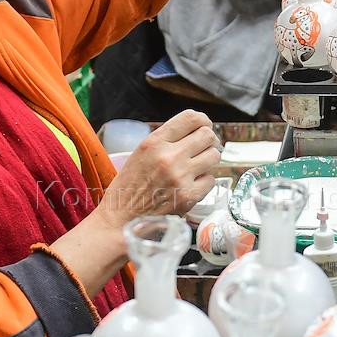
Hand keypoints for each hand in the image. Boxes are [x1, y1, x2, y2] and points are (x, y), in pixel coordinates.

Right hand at [98, 110, 220, 228]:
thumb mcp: (140, 153)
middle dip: (208, 141)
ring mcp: (180, 177)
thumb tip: (195, 133)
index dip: (203, 120)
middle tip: (204, 149)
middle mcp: (169, 156)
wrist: (121, 218)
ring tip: (198, 167)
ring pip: (214, 156)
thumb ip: (166, 141)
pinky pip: (211, 180)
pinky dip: (204, 182)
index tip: (204, 126)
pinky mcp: (189, 196)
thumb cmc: (129, 186)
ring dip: (208, 160)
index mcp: (154, 142)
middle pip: (208, 135)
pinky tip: (192, 184)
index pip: (191, 118)